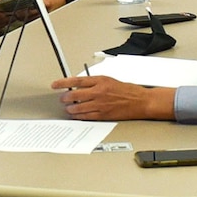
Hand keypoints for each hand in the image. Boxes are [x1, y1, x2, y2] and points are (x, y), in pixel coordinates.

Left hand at [54, 77, 175, 122]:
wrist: (140, 101)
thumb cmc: (127, 90)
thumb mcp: (109, 80)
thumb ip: (94, 83)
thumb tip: (79, 86)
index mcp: (100, 81)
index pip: (76, 80)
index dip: (63, 83)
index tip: (55, 85)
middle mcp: (98, 92)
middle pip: (74, 95)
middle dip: (65, 98)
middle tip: (62, 99)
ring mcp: (100, 104)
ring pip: (78, 107)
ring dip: (70, 108)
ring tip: (69, 108)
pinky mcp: (103, 115)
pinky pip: (86, 116)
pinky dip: (79, 116)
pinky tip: (76, 115)